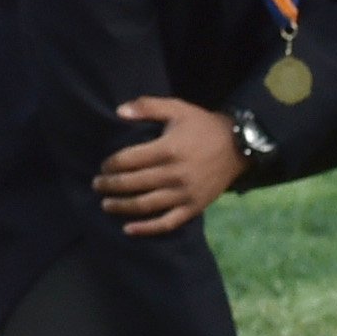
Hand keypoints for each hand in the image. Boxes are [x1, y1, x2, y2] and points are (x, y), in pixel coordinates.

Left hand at [96, 97, 244, 235]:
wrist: (240, 146)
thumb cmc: (202, 126)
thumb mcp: (177, 108)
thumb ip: (147, 106)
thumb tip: (119, 111)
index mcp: (168, 149)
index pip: (128, 161)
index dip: (111, 165)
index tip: (103, 166)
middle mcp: (175, 174)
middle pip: (133, 184)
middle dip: (109, 185)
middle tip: (97, 185)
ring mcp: (185, 193)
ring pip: (146, 205)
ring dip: (121, 206)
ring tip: (105, 204)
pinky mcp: (194, 207)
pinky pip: (167, 223)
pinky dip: (146, 228)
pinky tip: (128, 229)